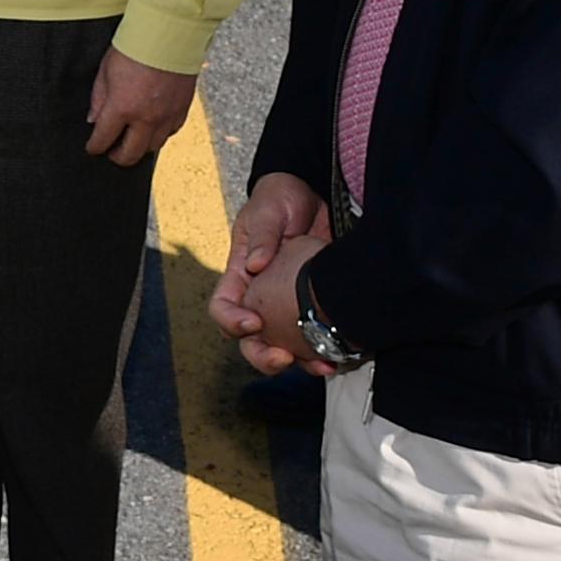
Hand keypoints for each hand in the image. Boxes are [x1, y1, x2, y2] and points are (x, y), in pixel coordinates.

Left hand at [82, 48, 196, 165]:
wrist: (169, 32)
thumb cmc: (135, 46)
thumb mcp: (106, 69)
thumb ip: (99, 98)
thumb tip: (94, 119)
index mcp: (122, 107)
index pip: (104, 139)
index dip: (94, 147)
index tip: (92, 148)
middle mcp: (146, 117)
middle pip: (130, 154)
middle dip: (117, 156)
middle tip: (112, 152)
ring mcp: (166, 115)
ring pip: (153, 147)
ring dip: (140, 146)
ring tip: (133, 139)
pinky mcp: (182, 108)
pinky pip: (171, 132)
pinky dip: (161, 134)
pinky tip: (154, 127)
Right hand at [210, 173, 330, 373]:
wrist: (312, 194)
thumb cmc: (279, 200)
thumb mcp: (267, 213)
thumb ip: (261, 236)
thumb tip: (256, 264)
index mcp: (239, 277)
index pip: (222, 308)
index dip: (231, 321)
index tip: (253, 322)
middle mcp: (259, 298)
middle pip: (250, 340)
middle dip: (264, 355)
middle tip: (284, 358)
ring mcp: (285, 306)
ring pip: (282, 345)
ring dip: (299, 361)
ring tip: (321, 365)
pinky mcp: (311, 307)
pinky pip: (311, 337)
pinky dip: (323, 349)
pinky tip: (339, 356)